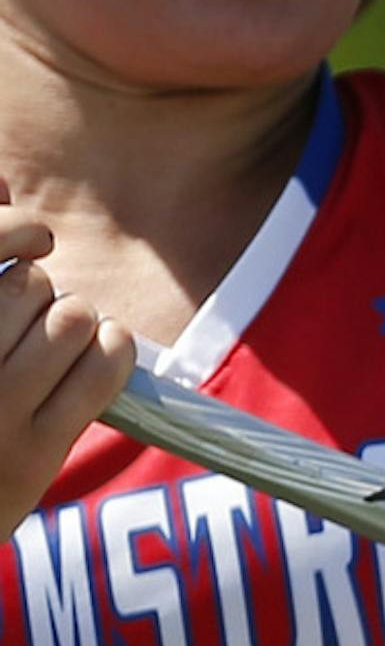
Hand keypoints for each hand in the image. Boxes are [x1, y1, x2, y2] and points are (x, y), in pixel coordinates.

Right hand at [0, 192, 132, 531]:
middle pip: (28, 283)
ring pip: (69, 316)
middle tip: (32, 323)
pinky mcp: (33, 454)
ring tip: (61, 342)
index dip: (16, 230)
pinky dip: (113, 348)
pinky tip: (104, 350)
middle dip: (41, 295)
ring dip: (78, 321)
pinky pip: (101, 367)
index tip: (38, 240)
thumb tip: (7, 191)